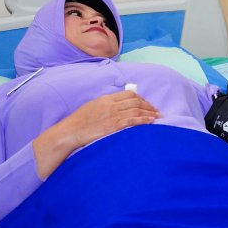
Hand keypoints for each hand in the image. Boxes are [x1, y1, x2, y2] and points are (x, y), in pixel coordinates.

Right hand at [34, 91, 161, 178]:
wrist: (69, 132)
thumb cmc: (79, 122)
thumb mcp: (92, 107)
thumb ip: (106, 105)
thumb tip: (119, 106)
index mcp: (106, 99)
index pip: (129, 94)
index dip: (142, 99)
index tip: (149, 104)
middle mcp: (111, 105)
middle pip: (136, 101)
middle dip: (149, 106)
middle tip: (157, 111)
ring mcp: (112, 115)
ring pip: (136, 110)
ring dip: (149, 113)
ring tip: (158, 117)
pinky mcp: (113, 126)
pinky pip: (132, 121)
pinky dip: (143, 120)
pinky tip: (150, 122)